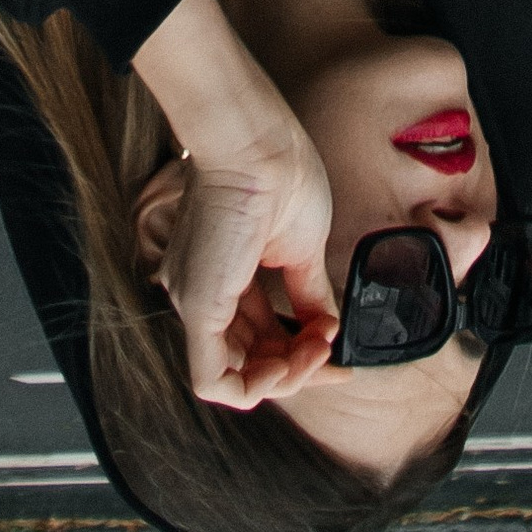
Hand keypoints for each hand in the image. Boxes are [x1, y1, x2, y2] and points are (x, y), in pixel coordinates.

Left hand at [153, 131, 339, 411]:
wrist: (258, 142)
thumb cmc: (279, 174)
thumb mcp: (301, 249)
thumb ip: (308, 295)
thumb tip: (325, 330)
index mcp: (222, 274)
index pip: (258, 338)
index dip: (300, 356)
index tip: (336, 356)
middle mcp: (201, 291)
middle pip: (249, 360)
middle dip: (298, 368)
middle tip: (332, 355)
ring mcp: (195, 301)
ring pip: (233, 377)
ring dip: (285, 376)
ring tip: (317, 349)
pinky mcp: (198, 308)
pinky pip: (214, 381)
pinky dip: (255, 388)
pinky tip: (289, 366)